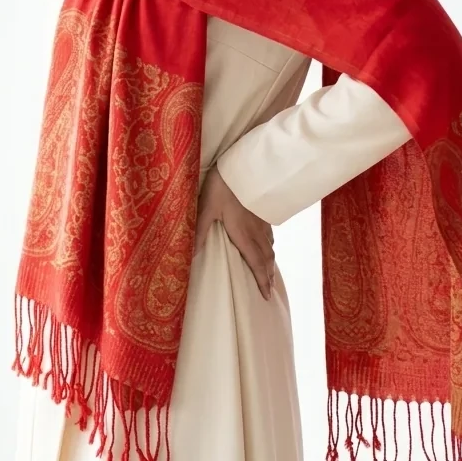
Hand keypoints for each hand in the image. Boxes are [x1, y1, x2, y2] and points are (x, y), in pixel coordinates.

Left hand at [193, 163, 275, 299]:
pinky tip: (267, 244)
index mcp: (243, 234)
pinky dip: (270, 245)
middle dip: (269, 276)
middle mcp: (256, 231)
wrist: (244, 165)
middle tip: (270, 291)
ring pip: (270, 247)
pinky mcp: (263, 211)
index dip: (262, 280)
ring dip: (271, 263)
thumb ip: (199, 232)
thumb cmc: (223, 186)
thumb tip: (191, 256)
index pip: (256, 263)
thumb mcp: (206, 209)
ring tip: (270, 272)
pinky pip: (269, 234)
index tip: (266, 296)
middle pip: (267, 258)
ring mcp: (262, 221)